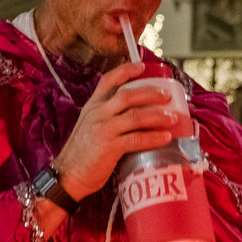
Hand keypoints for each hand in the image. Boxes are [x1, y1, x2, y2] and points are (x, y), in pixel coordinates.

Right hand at [49, 62, 180, 200]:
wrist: (68, 175)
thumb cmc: (82, 153)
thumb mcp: (89, 126)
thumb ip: (107, 117)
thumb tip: (135, 115)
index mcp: (92, 106)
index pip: (108, 80)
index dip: (126, 70)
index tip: (143, 66)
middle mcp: (97, 114)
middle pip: (128, 95)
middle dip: (151, 93)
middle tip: (167, 96)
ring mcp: (103, 129)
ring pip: (136, 115)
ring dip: (158, 115)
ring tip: (172, 118)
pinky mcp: (109, 146)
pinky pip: (137, 138)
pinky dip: (154, 137)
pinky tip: (165, 137)